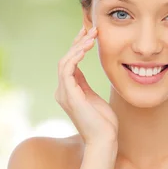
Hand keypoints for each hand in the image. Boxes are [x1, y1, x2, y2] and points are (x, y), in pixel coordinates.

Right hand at [54, 26, 117, 145]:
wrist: (104, 140)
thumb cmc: (103, 123)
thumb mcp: (94, 98)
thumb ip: (85, 86)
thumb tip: (82, 72)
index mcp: (69, 90)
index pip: (70, 62)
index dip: (78, 46)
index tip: (90, 34)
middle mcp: (63, 90)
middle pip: (66, 59)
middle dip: (78, 42)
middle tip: (92, 28)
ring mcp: (64, 93)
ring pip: (65, 62)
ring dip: (78, 46)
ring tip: (92, 35)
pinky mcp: (70, 95)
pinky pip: (67, 70)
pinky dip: (75, 57)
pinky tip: (86, 47)